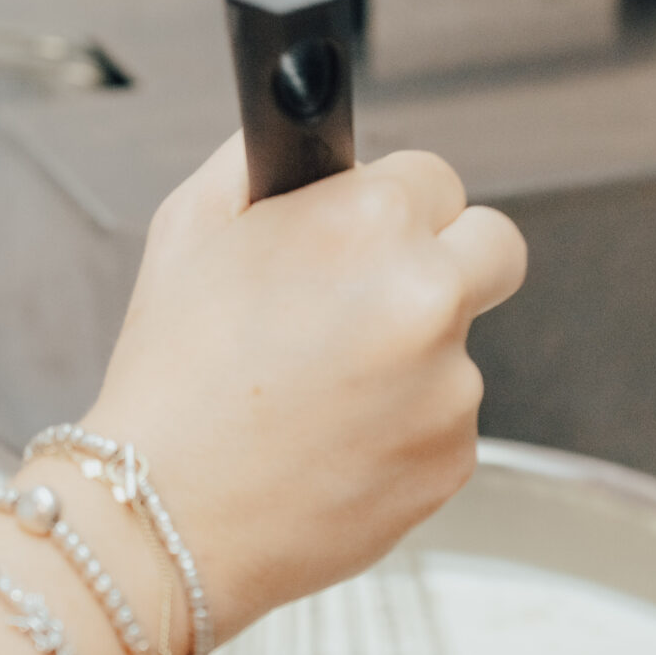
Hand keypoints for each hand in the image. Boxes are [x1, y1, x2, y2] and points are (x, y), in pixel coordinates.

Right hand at [80, 137, 525, 642]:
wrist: (160, 518)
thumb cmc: (168, 379)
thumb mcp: (187, 229)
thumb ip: (262, 161)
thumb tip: (305, 136)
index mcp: (369, 222)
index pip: (436, 176)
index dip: (390, 206)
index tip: (360, 237)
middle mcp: (427, 296)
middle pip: (495, 246)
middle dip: (446, 260)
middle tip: (376, 298)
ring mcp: (451, 386)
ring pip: (459, 346)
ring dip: (409, 359)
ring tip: (315, 395)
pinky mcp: (455, 460)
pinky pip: (443, 423)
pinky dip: (400, 430)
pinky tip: (328, 443)